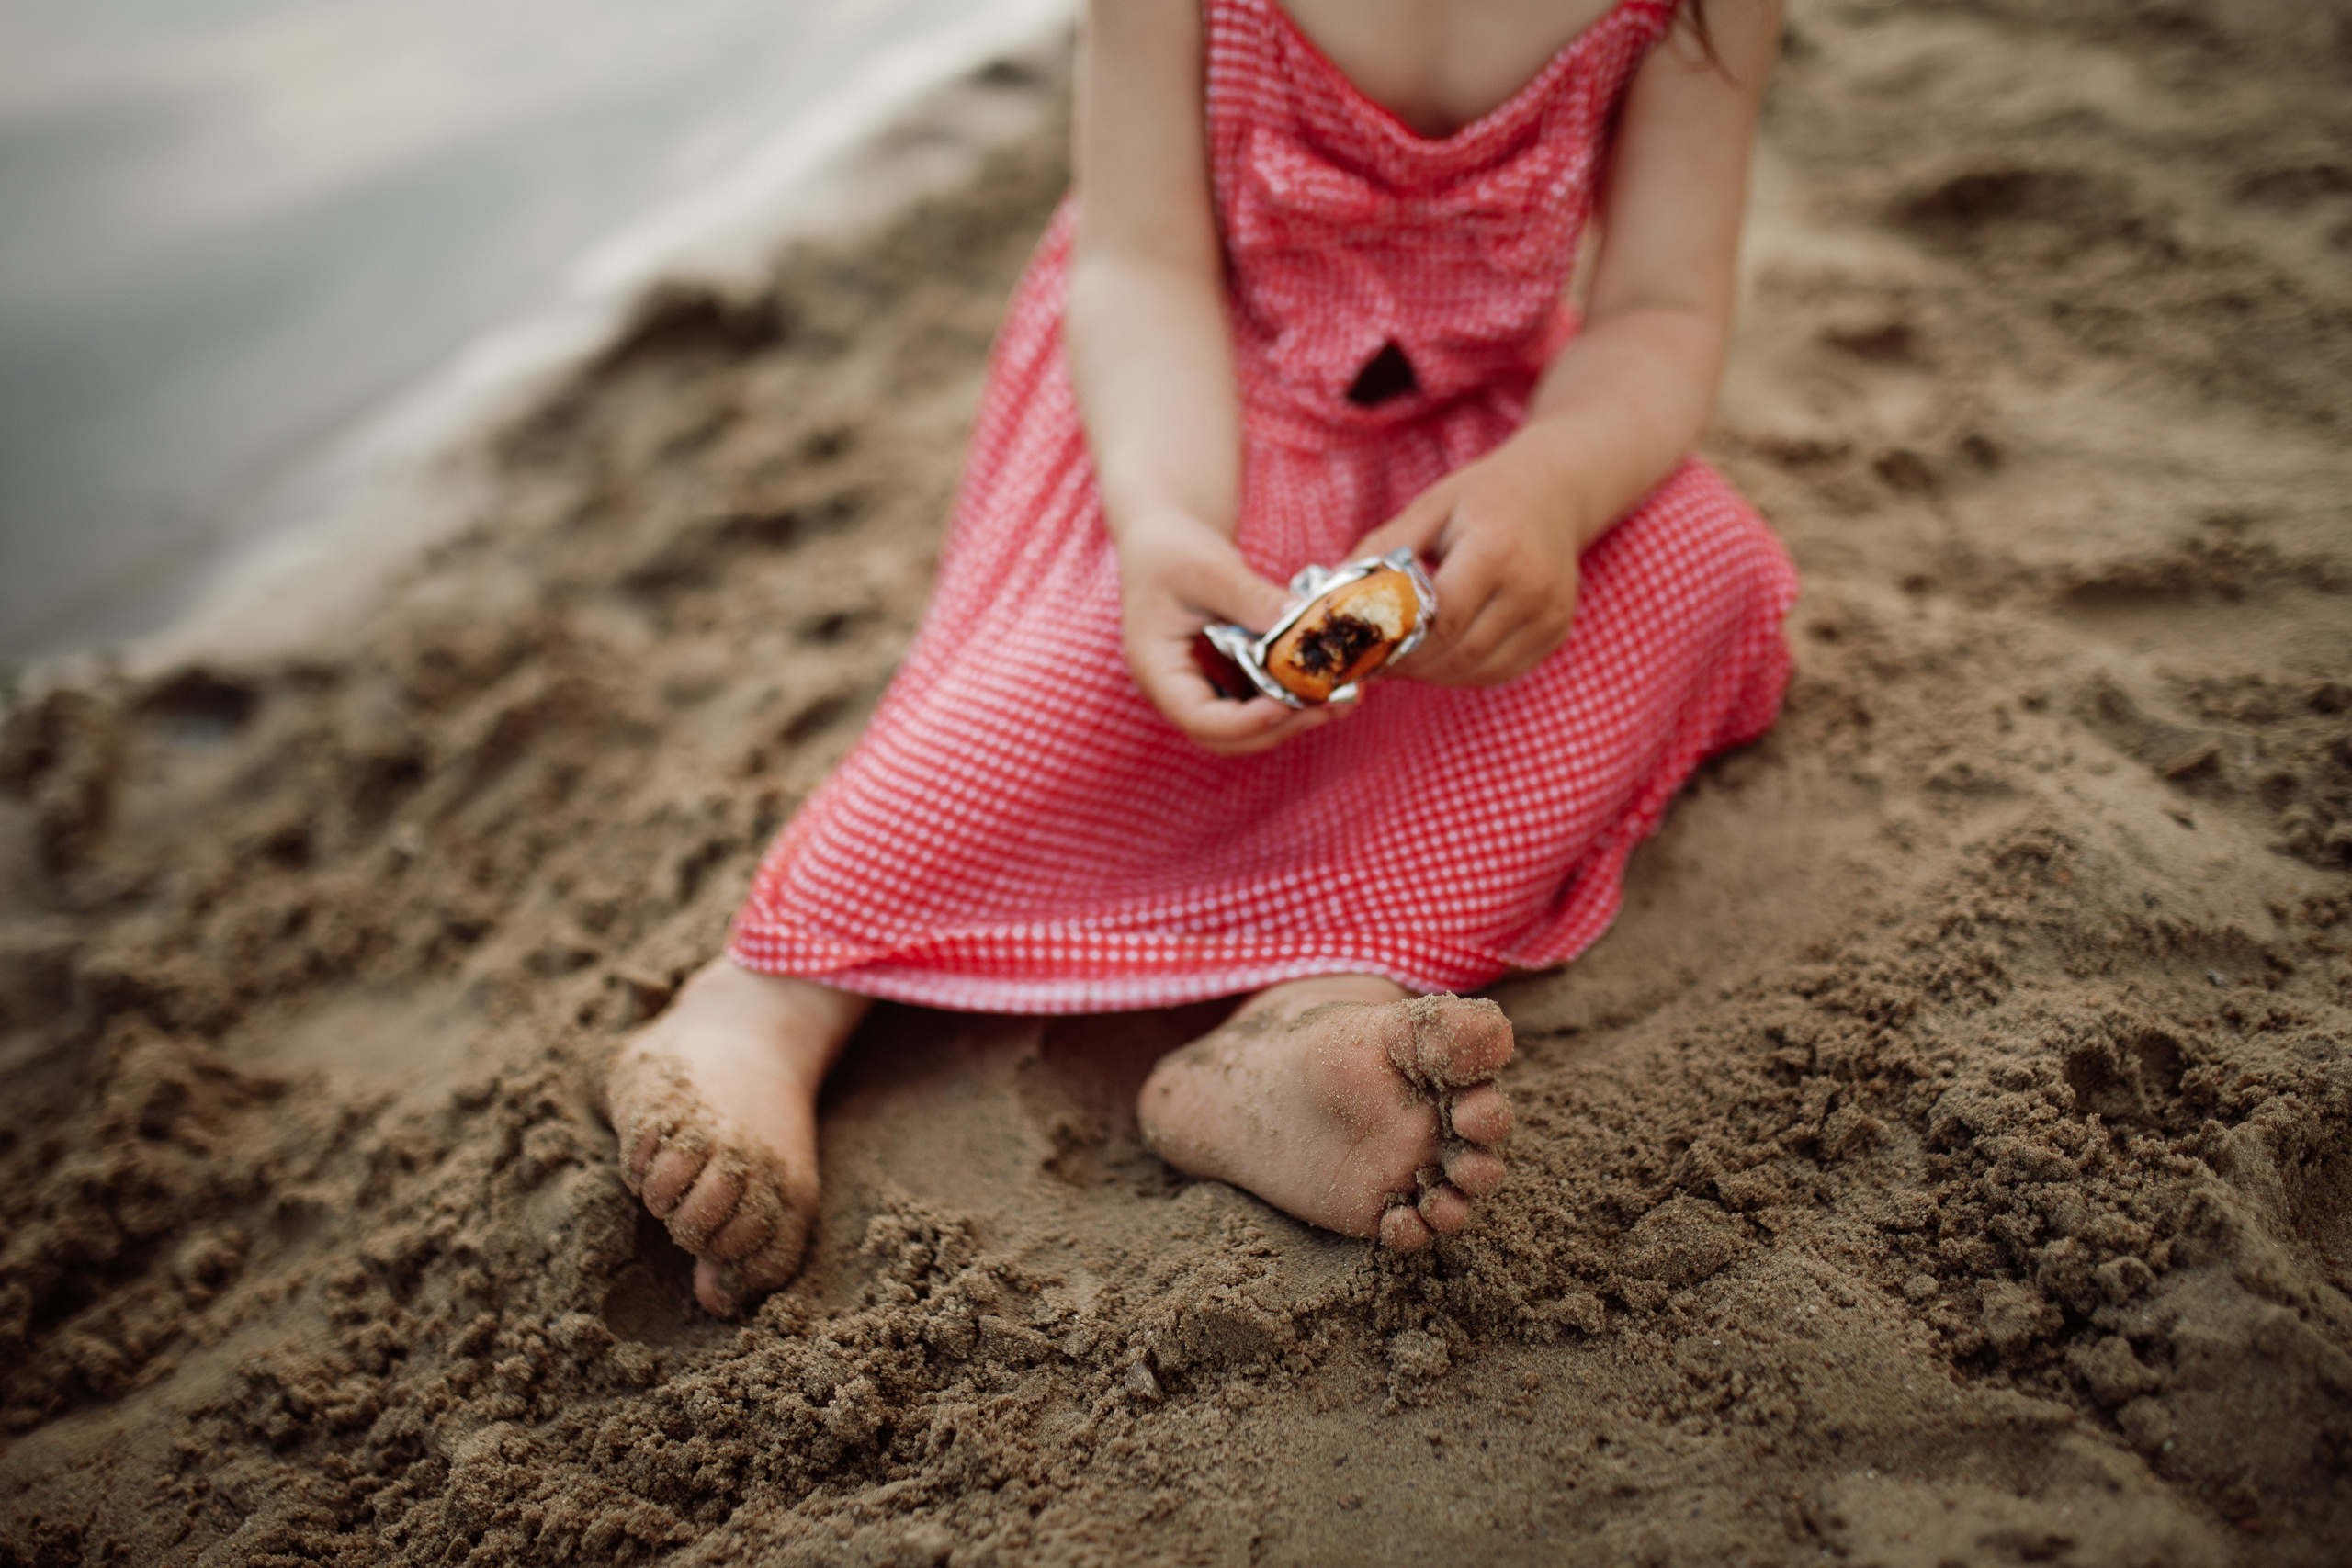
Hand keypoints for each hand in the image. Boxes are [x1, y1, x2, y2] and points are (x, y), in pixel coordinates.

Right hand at [1115, 508, 1355, 754]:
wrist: (1164, 539)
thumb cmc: (1172, 550)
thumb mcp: (1210, 570)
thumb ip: (1251, 599)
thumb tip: (1302, 619)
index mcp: (1157, 671)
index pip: (1199, 718)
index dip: (1247, 722)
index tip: (1290, 704)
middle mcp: (1178, 691)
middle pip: (1227, 736)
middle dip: (1280, 727)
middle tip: (1331, 706)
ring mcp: (1202, 688)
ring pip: (1247, 728)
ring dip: (1292, 719)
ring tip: (1341, 698)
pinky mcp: (1226, 679)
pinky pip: (1258, 703)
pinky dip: (1290, 699)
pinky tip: (1327, 683)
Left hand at [1355, 431, 1594, 687]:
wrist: (1553, 491)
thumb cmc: (1482, 497)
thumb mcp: (1428, 509)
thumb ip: (1381, 551)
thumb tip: (1331, 596)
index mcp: (1498, 549)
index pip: (1440, 618)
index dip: (1395, 641)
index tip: (1359, 648)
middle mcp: (1533, 588)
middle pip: (1458, 652)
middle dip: (1406, 664)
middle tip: (1368, 661)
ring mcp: (1550, 616)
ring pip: (1476, 671)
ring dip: (1430, 673)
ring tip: (1398, 658)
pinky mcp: (1556, 635)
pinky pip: (1497, 672)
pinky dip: (1460, 672)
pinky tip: (1437, 655)